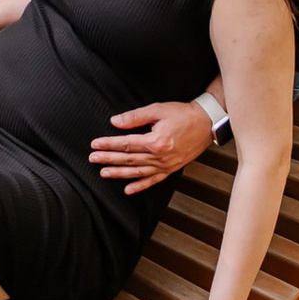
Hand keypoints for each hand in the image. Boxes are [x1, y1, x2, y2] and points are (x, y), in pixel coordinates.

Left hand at [87, 101, 214, 190]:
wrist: (206, 123)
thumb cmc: (182, 114)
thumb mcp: (157, 110)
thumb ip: (135, 117)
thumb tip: (115, 122)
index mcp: (156, 141)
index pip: (126, 144)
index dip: (108, 144)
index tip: (95, 144)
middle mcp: (160, 157)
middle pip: (129, 159)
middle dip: (108, 159)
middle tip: (92, 159)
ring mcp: (165, 165)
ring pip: (138, 172)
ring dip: (119, 173)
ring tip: (104, 173)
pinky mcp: (171, 169)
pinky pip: (153, 180)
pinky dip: (140, 186)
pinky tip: (128, 190)